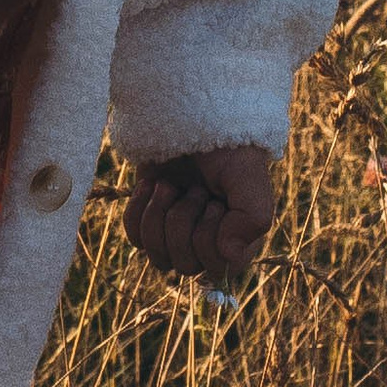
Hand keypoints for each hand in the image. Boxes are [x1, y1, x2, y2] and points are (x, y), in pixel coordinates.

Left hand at [123, 141, 276, 284]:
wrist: (195, 116)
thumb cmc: (229, 148)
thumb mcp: (249, 180)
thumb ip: (252, 220)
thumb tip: (229, 256)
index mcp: (236, 242)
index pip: (215, 270)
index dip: (208, 237)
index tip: (215, 202)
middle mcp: (206, 244)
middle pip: (183, 265)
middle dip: (183, 221)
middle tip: (194, 189)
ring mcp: (175, 232)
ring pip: (157, 256)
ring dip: (160, 216)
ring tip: (170, 186)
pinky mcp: (150, 216)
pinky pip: (134, 237)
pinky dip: (140, 210)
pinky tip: (152, 185)